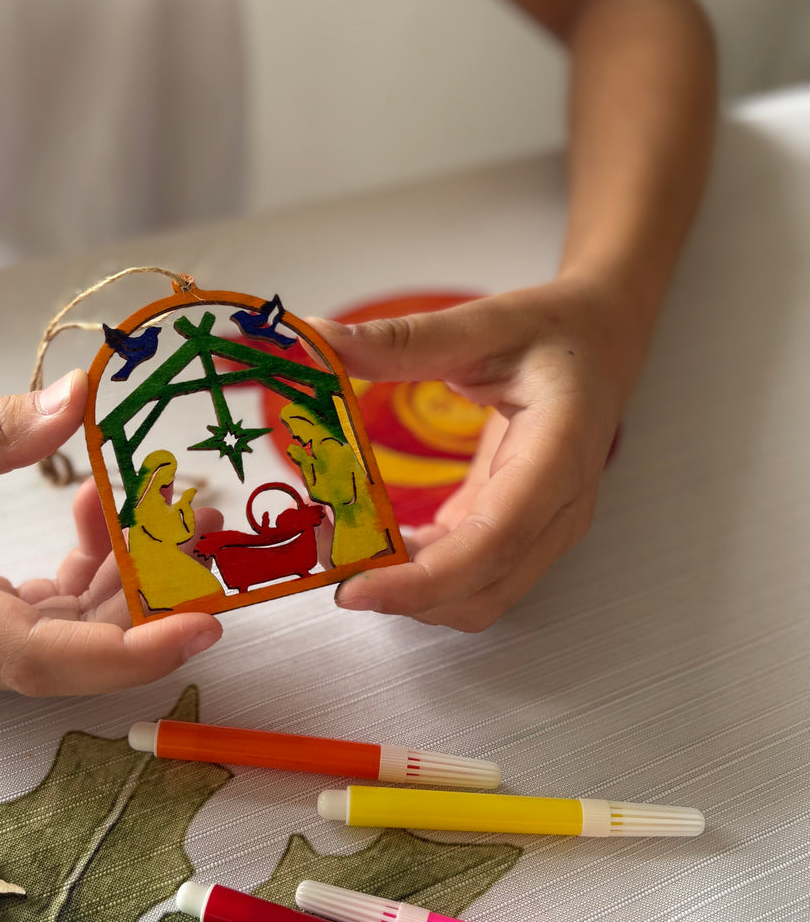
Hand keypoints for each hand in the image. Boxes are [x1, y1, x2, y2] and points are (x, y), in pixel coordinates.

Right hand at [0, 371, 221, 692]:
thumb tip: (77, 404)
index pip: (32, 655)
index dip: (125, 650)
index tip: (200, 623)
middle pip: (69, 652)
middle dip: (152, 600)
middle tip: (204, 524)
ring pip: (66, 638)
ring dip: (128, 578)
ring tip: (167, 503)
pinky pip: (45, 619)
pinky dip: (89, 570)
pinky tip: (99, 511)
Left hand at [312, 279, 642, 630]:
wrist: (602, 342)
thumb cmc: (557, 332)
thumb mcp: (481, 322)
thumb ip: (401, 341)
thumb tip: (319, 338)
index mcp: (558, 452)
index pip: (495, 540)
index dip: (423, 579)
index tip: (355, 587)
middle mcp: (560, 507)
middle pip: (482, 589)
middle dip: (401, 592)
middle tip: (324, 555)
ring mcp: (545, 529)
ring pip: (476, 598)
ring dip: (407, 590)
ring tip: (343, 545)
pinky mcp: (521, 534)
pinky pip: (470, 578)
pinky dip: (419, 575)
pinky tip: (375, 541)